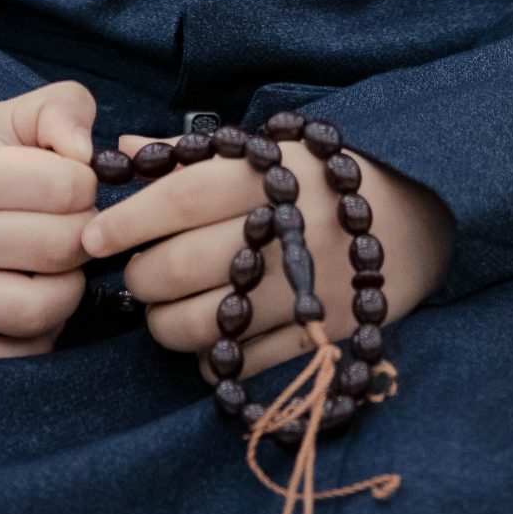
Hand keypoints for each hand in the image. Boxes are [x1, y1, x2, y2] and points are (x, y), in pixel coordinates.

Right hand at [0, 80, 97, 359]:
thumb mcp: (8, 114)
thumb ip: (62, 110)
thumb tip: (91, 155)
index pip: (64, 187)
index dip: (86, 182)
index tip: (72, 182)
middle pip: (58, 248)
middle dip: (85, 235)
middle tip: (74, 224)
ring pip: (36, 311)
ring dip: (69, 290)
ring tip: (58, 266)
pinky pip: (5, 358)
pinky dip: (36, 338)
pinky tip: (36, 303)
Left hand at [83, 134, 454, 383]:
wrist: (421, 211)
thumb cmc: (324, 176)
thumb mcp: (269, 148)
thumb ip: (192, 153)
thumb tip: (119, 153)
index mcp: (269, 175)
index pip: (177, 199)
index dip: (126, 220)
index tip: (91, 235)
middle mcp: (286, 232)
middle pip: (181, 268)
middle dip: (140, 279)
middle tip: (136, 276)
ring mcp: (306, 292)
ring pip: (202, 326)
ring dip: (165, 325)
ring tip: (165, 309)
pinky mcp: (323, 339)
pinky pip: (241, 366)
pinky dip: (211, 358)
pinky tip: (212, 336)